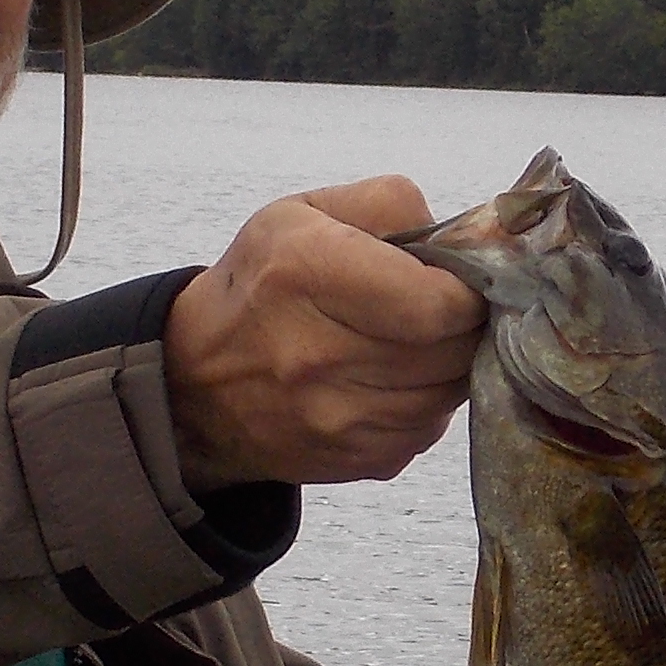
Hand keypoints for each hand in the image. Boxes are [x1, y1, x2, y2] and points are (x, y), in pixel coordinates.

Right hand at [165, 179, 485, 491]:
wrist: (198, 384)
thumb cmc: (261, 284)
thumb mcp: (304, 212)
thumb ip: (389, 204)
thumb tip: (463, 241)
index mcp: (305, 272)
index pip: (436, 303)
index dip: (467, 291)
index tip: (460, 280)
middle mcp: (317, 353)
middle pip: (453, 350)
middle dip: (465, 325)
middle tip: (445, 307)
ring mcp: (337, 419)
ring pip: (450, 393)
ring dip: (449, 365)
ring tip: (416, 341)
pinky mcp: (358, 461)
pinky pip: (430, 429)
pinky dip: (427, 403)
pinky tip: (394, 380)